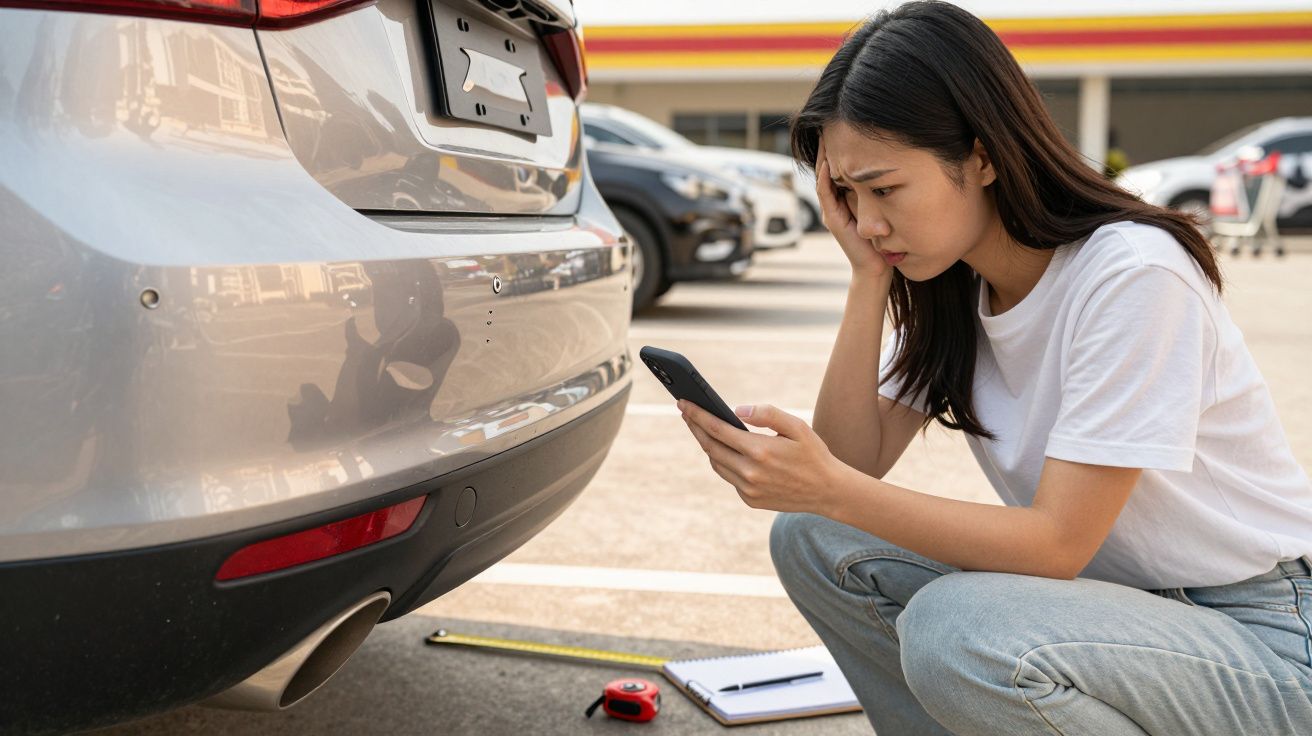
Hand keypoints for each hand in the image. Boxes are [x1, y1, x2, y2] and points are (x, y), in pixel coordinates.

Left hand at [677, 398, 848, 514]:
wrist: (828, 492)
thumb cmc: (813, 454)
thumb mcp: (797, 427)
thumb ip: (768, 414)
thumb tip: (738, 409)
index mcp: (760, 450)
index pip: (717, 429)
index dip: (697, 415)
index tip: (683, 404)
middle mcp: (750, 472)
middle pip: (710, 446)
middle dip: (695, 427)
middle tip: (685, 412)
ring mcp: (748, 489)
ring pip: (716, 463)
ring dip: (707, 445)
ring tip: (702, 428)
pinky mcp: (750, 500)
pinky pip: (729, 477)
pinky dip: (724, 462)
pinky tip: (724, 450)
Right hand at [816, 135, 890, 281]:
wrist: (878, 267)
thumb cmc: (884, 238)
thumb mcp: (884, 205)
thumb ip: (882, 187)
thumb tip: (896, 162)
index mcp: (845, 196)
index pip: (838, 165)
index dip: (839, 145)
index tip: (845, 123)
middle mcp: (834, 202)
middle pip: (826, 166)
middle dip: (828, 144)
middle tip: (829, 120)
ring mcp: (831, 211)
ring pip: (823, 177)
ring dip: (823, 157)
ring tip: (825, 135)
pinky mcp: (834, 221)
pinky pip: (826, 195)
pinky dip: (825, 178)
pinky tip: (829, 163)